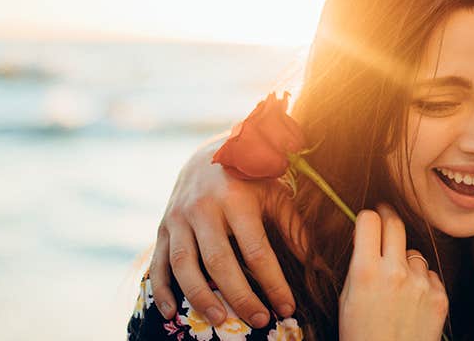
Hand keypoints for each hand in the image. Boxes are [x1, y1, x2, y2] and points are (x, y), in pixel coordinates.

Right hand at [149, 134, 304, 329]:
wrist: (208, 153)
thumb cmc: (250, 178)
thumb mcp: (275, 195)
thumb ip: (293, 229)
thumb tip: (316, 266)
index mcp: (236, 199)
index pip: (256, 250)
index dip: (272, 282)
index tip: (287, 307)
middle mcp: (203, 208)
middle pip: (219, 261)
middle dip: (239, 295)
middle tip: (259, 321)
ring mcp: (178, 218)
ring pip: (184, 264)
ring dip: (200, 297)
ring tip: (219, 321)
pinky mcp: (162, 228)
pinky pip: (158, 262)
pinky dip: (161, 289)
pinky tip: (171, 312)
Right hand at [339, 205, 448, 340]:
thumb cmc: (362, 336)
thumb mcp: (347, 299)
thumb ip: (359, 265)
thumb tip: (366, 238)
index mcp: (366, 271)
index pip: (370, 220)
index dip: (368, 218)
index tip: (370, 219)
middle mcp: (396, 272)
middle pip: (395, 224)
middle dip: (389, 219)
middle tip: (386, 219)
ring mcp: (421, 283)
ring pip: (414, 253)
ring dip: (406, 261)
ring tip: (397, 287)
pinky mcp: (439, 296)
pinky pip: (430, 274)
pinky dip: (422, 282)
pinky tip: (412, 302)